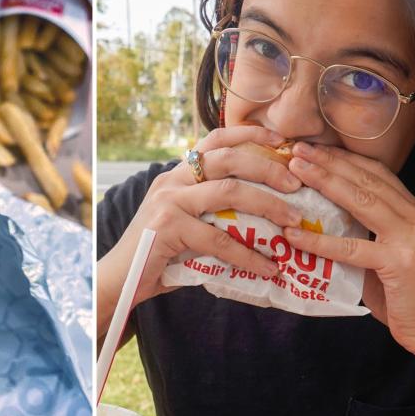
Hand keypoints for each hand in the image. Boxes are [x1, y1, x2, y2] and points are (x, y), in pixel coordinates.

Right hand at [97, 125, 304, 335]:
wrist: (118, 280)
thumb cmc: (156, 255)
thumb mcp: (184, 223)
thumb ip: (211, 213)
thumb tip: (262, 218)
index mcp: (177, 174)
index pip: (215, 140)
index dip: (249, 134)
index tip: (280, 139)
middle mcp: (172, 180)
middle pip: (228, 159)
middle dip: (267, 168)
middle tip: (296, 184)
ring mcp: (169, 202)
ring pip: (228, 191)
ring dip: (267, 204)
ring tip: (292, 221)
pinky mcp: (168, 228)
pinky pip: (219, 239)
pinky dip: (248, 255)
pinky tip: (267, 267)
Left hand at [282, 142, 414, 349]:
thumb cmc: (400, 293)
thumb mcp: (381, 252)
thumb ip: (360, 230)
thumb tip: (316, 214)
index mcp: (414, 211)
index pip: (376, 173)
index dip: (344, 158)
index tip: (313, 148)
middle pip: (366, 179)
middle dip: (330, 161)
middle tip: (298, 149)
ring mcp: (411, 237)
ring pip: (361, 201)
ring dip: (325, 182)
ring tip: (295, 171)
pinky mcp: (399, 262)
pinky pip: (351, 247)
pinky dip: (319, 240)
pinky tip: (293, 234)